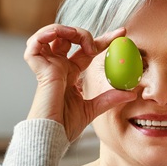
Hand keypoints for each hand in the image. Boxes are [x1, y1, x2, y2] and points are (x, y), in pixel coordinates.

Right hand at [24, 24, 136, 141]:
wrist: (52, 136)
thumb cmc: (65, 127)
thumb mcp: (93, 109)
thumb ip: (110, 99)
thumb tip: (132, 93)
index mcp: (69, 74)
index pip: (86, 51)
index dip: (103, 40)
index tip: (121, 33)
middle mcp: (58, 67)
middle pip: (69, 38)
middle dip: (84, 33)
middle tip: (97, 44)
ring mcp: (47, 66)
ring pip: (52, 35)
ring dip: (67, 30)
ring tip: (81, 40)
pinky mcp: (39, 69)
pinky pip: (35, 43)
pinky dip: (45, 34)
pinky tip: (58, 35)